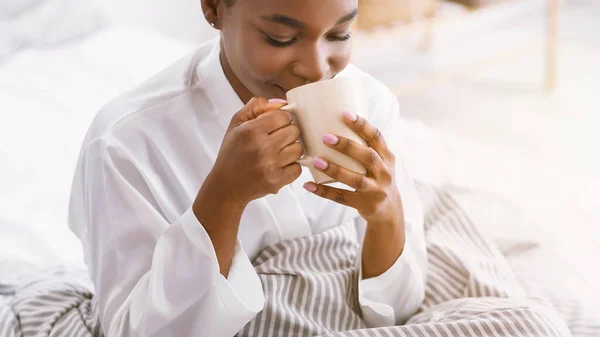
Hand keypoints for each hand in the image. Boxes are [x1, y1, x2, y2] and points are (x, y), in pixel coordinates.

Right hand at [205, 97, 303, 206]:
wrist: (226, 186)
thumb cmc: (232, 153)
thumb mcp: (236, 124)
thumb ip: (256, 107)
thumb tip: (281, 103)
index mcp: (251, 131)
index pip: (284, 116)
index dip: (281, 119)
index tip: (274, 126)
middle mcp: (262, 148)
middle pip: (294, 131)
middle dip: (287, 133)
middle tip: (276, 139)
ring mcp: (270, 166)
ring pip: (298, 149)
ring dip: (291, 150)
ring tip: (278, 153)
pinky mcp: (276, 182)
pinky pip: (298, 168)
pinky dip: (291, 167)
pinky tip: (278, 165)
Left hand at [302, 111, 403, 227]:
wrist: (389, 209)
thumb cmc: (376, 177)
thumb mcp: (378, 161)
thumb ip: (362, 146)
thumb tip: (331, 120)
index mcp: (387, 157)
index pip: (376, 137)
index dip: (362, 125)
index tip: (344, 114)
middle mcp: (384, 173)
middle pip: (367, 157)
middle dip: (347, 146)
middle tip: (325, 137)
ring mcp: (376, 190)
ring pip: (356, 180)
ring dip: (335, 169)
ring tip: (316, 160)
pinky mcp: (366, 205)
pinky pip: (342, 198)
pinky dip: (324, 192)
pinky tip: (309, 185)